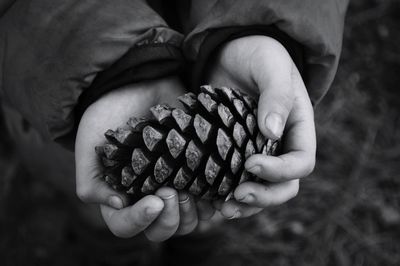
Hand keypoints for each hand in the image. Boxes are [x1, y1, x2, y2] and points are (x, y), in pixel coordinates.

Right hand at [75, 77, 199, 240]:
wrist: (138, 81)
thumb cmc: (109, 113)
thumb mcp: (89, 146)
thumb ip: (92, 182)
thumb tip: (118, 206)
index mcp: (121, 195)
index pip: (126, 225)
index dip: (141, 220)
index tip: (156, 200)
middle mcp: (148, 196)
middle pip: (162, 230)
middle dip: (169, 217)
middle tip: (170, 189)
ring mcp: (175, 185)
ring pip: (188, 222)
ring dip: (192, 213)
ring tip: (191, 187)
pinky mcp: (197, 172)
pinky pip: (210, 201)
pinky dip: (214, 201)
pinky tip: (215, 188)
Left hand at [207, 36, 315, 218]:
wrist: (233, 53)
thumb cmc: (258, 55)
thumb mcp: (271, 66)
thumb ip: (276, 95)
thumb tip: (272, 133)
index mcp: (298, 128)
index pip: (301, 162)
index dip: (280, 171)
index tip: (250, 164)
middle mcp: (281, 146)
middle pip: (285, 186)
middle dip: (264, 197)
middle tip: (236, 196)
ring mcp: (258, 152)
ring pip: (261, 191)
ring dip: (245, 205)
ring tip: (223, 208)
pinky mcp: (235, 153)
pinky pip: (237, 181)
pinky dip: (227, 193)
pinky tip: (210, 198)